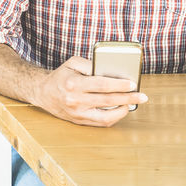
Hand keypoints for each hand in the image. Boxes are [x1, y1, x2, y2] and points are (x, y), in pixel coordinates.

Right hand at [31, 56, 146, 127]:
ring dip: (123, 110)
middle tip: (142, 96)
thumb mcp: (72, 63)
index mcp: (74, 83)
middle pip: (108, 100)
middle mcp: (75, 100)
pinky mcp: (79, 121)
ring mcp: (78, 113)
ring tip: (132, 104)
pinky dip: (114, 117)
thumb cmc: (61, 76)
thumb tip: (108, 70)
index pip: (101, 85)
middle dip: (128, 98)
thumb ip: (90, 63)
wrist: (43, 93)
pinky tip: (121, 110)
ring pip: (106, 116)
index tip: (132, 83)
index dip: (119, 85)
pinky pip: (101, 122)